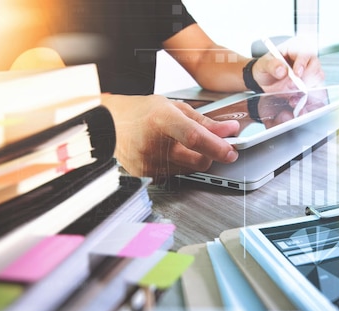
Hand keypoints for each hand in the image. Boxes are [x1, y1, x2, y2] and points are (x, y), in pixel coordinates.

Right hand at [102, 94, 239, 178]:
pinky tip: (163, 153)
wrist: (107, 126)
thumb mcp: (172, 108)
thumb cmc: (138, 113)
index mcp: (160, 119)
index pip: (194, 138)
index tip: (231, 151)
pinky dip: (176, 166)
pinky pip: (174, 176)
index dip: (216, 146)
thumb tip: (228, 131)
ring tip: (174, 143)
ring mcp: (148, 163)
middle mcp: (153, 144)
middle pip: (197, 161)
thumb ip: (203, 121)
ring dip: (191, 159)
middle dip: (210, 155)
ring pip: (188, 170)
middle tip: (210, 145)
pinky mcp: (145, 176)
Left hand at [253, 38, 324, 92]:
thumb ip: (271, 65)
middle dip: (305, 79)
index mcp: (296, 47)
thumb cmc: (266, 67)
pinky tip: (294, 99)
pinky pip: (314, 90)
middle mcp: (306, 58)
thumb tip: (282, 70)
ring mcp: (310, 71)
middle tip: (291, 86)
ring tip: (291, 94)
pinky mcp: (310, 83)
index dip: (302, 64)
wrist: (265, 80)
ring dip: (306, 88)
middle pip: (315, 67)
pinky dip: (306, 96)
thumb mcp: (263, 64)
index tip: (296, 74)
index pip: (305, 53)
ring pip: (317, 79)